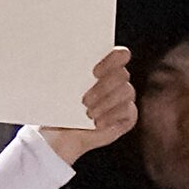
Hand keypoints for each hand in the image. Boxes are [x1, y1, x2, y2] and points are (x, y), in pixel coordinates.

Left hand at [32, 47, 136, 164]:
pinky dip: (112, 116)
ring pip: (126, 91)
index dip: (111, 60)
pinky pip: (128, 110)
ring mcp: (124, 97)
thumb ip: (70, 72)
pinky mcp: (128, 115)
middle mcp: (117, 79)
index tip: (94, 72)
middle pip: (122, 74)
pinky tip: (97, 123)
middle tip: (85, 100)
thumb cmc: (60, 105)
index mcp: (103, 65)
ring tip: (88, 114)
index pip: (120, 55)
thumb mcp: (61, 87)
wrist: (61, 134)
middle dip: (103, 87)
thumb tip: (67, 60)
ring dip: (106, 103)